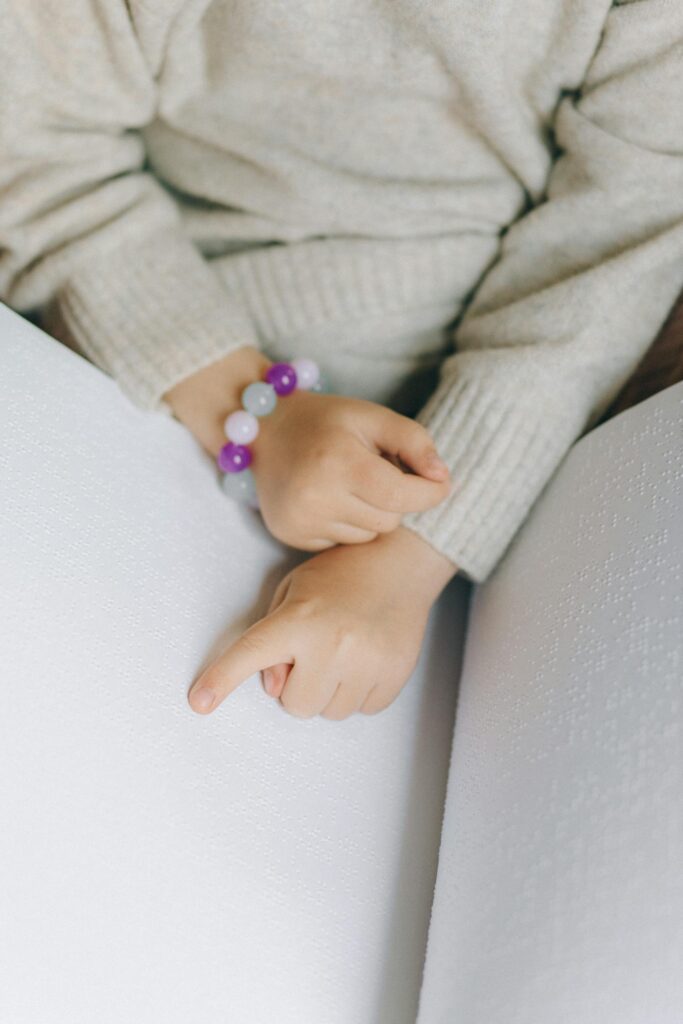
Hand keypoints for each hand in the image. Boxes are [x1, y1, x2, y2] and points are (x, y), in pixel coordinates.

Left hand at [187, 526, 457, 719]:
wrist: (400, 563)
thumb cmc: (339, 577)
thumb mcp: (293, 593)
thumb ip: (272, 640)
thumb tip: (273, 688)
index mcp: (299, 619)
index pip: (251, 654)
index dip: (222, 679)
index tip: (199, 702)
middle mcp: (332, 643)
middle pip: (295, 705)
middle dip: (299, 685)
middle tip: (315, 651)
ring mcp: (367, 662)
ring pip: (331, 712)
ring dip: (330, 689)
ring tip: (345, 650)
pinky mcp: (395, 674)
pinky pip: (365, 709)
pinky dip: (361, 690)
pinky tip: (367, 657)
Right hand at [250, 388, 451, 550]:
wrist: (264, 430)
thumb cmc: (326, 421)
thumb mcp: (372, 416)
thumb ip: (414, 441)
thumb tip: (443, 477)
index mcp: (338, 463)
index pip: (401, 496)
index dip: (429, 492)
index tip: (440, 483)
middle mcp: (315, 498)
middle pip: (388, 520)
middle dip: (394, 500)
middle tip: (377, 472)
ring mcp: (300, 522)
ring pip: (367, 536)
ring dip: (370, 514)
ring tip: (350, 484)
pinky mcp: (291, 535)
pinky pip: (342, 543)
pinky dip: (346, 524)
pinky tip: (330, 498)